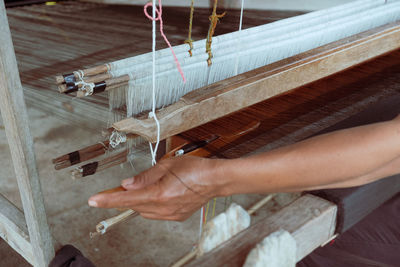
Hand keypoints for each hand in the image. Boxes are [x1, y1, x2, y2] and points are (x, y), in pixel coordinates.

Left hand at [88, 156, 228, 220]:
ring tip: (145, 187)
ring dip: (139, 200)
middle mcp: (164, 208)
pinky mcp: (177, 216)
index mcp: (160, 193)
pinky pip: (156, 213)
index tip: (94, 201)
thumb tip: (128, 184)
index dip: (108, 199)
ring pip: (144, 211)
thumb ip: (145, 176)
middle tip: (120, 186)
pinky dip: (151, 204)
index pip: (127, 198)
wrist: (215, 180)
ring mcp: (171, 214)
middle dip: (125, 196)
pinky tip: (158, 193)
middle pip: (134, 205)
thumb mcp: (167, 165)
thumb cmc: (195, 169)